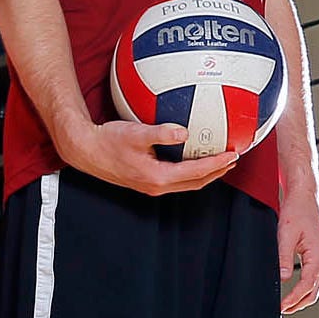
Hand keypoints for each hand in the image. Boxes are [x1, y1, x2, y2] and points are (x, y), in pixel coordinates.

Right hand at [61, 115, 238, 196]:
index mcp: (158, 177)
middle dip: (216, 172)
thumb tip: (185, 131)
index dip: (217, 164)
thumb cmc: (108, 140)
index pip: (196, 172)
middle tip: (233, 159)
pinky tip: (191, 158)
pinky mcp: (146, 181)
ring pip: (186, 183)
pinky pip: (176, 178)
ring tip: (219, 162)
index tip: (233, 154)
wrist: (86, 150)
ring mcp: (151, 186)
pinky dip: (190, 171)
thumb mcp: (137, 133)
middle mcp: (156, 186)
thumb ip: (162, 132)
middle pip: (196, 183)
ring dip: (205, 174)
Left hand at [276, 183, 318, 313]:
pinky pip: (315, 277)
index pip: (307, 286)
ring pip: (316, 285)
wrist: (305, 195)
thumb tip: (283, 278)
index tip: (281, 307)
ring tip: (287, 305)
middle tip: (282, 311)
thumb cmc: (296, 210)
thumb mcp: (285, 234)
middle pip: (314, 291)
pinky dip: (306, 287)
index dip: (293, 299)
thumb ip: (284, 257)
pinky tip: (295, 290)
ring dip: (303, 297)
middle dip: (299, 304)